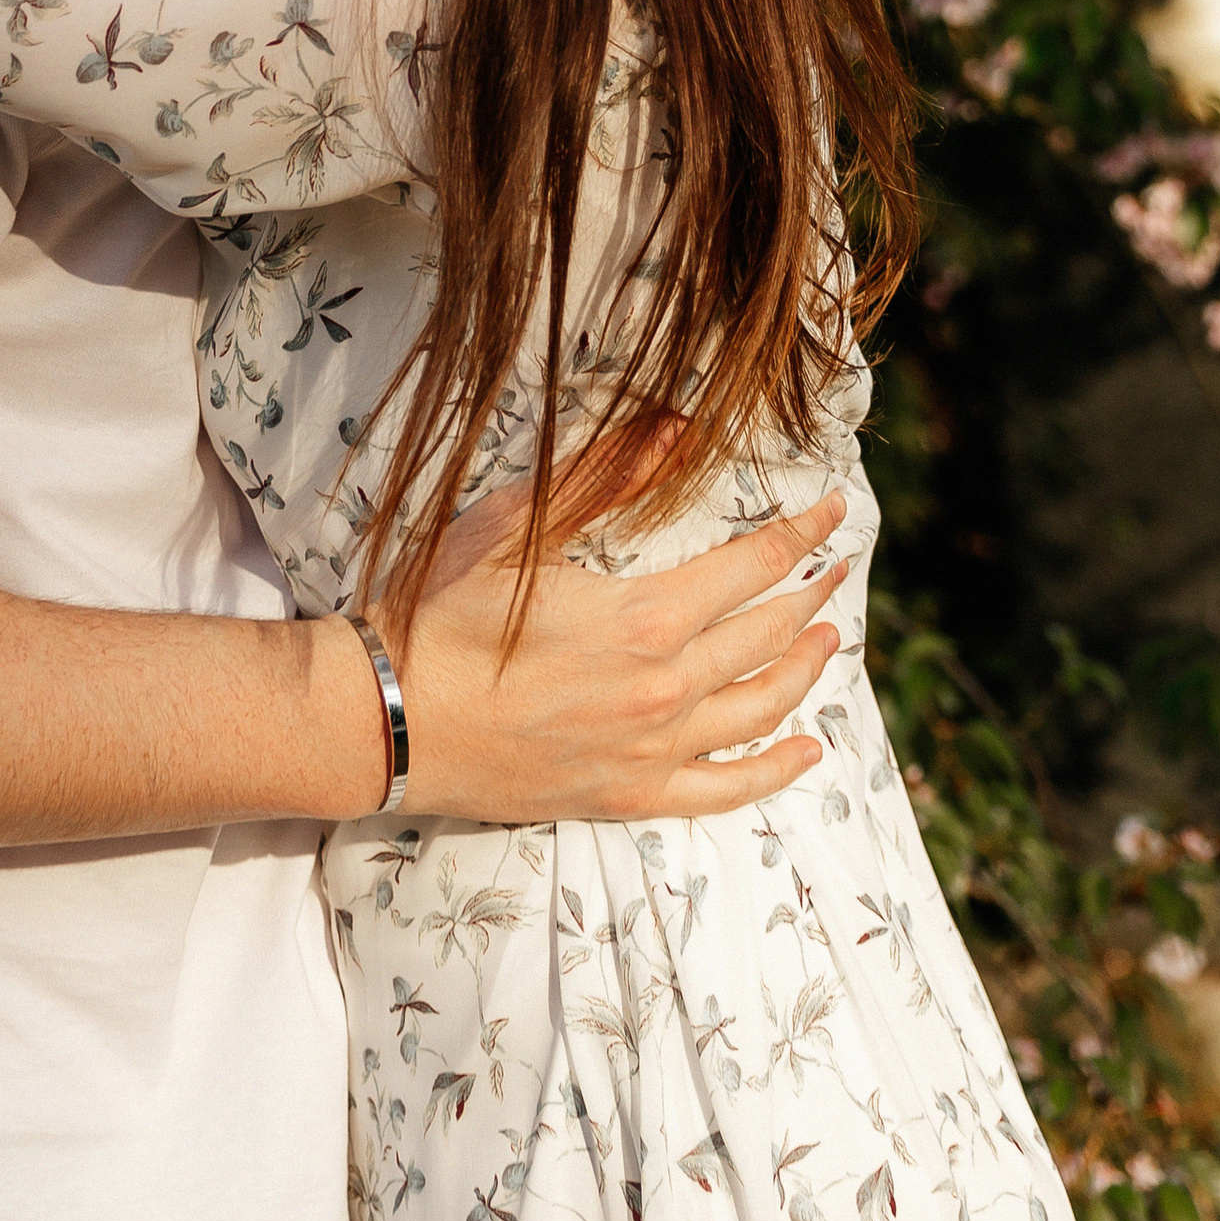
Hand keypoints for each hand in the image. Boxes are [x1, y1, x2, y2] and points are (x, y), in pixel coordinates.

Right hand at [391, 488, 850, 824]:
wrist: (384, 717)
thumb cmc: (439, 613)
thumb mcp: (516, 524)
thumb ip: (605, 475)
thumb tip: (678, 425)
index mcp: (645, 619)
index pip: (751, 568)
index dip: (799, 536)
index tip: (834, 513)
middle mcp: (663, 690)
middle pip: (765, 637)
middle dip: (810, 597)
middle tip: (834, 570)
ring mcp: (649, 751)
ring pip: (757, 710)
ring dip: (803, 672)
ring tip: (825, 642)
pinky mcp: (626, 795)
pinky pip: (723, 790)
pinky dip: (773, 772)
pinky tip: (806, 753)